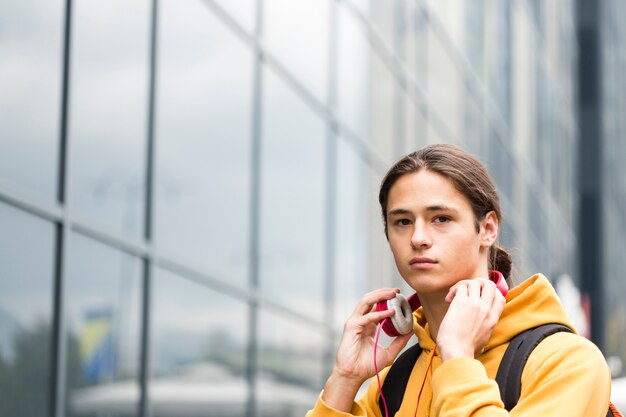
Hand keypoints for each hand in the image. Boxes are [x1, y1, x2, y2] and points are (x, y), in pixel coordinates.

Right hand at [322, 288, 412, 411]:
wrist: (353, 375)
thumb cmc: (367, 365)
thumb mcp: (389, 353)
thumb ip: (399, 342)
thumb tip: (411, 331)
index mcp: (368, 325)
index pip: (376, 306)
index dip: (387, 300)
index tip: (401, 298)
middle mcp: (360, 320)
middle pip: (371, 299)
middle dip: (383, 292)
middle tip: (397, 291)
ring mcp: (355, 322)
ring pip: (366, 301)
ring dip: (380, 296)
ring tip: (393, 294)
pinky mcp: (351, 327)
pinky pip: (366, 317)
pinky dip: (379, 313)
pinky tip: (390, 313)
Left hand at [436, 278, 505, 361]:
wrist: (457, 351)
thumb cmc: (466, 349)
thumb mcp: (483, 339)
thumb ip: (485, 330)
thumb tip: (481, 337)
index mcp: (493, 318)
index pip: (500, 296)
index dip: (491, 292)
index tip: (479, 296)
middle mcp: (486, 309)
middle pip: (490, 284)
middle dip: (478, 283)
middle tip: (467, 290)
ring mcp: (475, 304)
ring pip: (474, 282)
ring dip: (463, 285)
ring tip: (454, 295)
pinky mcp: (461, 302)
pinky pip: (461, 287)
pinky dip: (453, 290)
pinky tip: (448, 300)